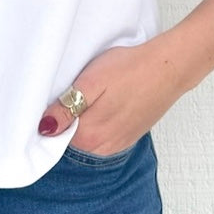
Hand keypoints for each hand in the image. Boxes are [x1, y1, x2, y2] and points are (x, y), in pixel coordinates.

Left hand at [37, 34, 185, 154]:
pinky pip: (105, 134)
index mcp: (89, 136)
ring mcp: (119, 143)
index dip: (54, 114)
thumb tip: (45, 128)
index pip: (55, 135)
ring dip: (86, 118)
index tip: (60, 96)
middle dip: (70, 116)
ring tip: (96, 93)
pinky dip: (102, 120)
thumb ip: (66, 109)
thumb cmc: (130, 69)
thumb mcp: (90, 82)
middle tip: (78, 90)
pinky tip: (109, 100)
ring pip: (89, 135)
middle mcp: (104, 147)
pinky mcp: (129, 135)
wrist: (169, 67)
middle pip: (71, 137)